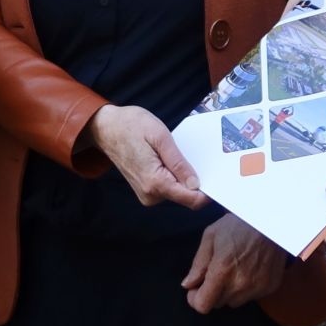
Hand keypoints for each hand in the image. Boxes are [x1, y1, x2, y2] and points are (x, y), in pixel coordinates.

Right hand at [82, 104, 208, 209]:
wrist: (106, 128)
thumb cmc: (131, 126)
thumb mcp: (160, 136)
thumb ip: (178, 163)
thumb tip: (196, 184)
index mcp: (155, 182)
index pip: (191, 199)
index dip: (208, 192)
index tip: (219, 178)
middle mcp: (151, 195)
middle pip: (186, 196)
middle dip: (194, 179)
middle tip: (193, 155)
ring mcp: (147, 194)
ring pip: (178, 191)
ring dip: (182, 175)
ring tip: (173, 153)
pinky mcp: (146, 190)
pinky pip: (168, 187)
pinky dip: (173, 175)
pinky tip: (167, 158)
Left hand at [182, 213, 287, 313]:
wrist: (271, 222)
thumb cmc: (238, 225)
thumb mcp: (211, 236)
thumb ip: (198, 264)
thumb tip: (188, 284)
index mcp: (222, 271)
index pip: (203, 305)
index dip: (195, 299)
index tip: (196, 289)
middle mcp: (240, 284)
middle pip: (218, 303)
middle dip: (212, 291)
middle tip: (216, 273)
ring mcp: (257, 288)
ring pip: (234, 301)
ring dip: (229, 291)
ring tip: (234, 268)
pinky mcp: (269, 287)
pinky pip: (251, 296)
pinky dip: (247, 288)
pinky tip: (249, 269)